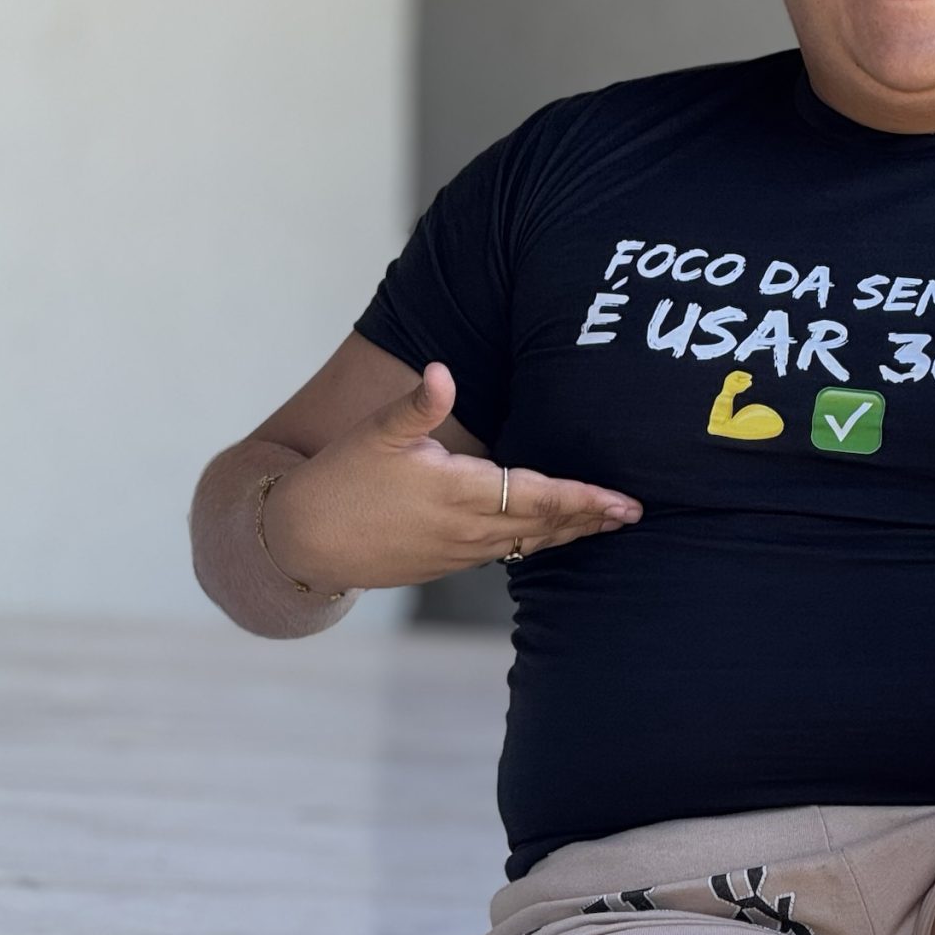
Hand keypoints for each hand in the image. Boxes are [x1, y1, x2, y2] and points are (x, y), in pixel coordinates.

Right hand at [261, 364, 640, 591]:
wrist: (301, 541)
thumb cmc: (339, 478)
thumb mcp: (375, 434)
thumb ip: (417, 403)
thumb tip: (442, 370)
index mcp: (458, 492)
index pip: (538, 496)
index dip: (584, 499)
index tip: (622, 501)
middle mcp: (467, 528)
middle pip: (545, 525)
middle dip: (591, 518)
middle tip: (634, 513)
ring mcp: (458, 552)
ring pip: (529, 544)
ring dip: (569, 533)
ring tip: (607, 524)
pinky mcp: (446, 564)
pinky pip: (504, 554)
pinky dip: (537, 545)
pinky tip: (551, 536)